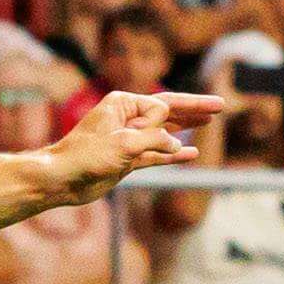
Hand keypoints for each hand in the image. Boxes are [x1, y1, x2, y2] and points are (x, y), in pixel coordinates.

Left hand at [9, 83, 231, 215]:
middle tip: (221, 105)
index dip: (176, 115)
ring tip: (209, 122)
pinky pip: (157, 154)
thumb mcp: (124, 143)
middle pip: (168, 112)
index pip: (161, 105)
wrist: (62, 179)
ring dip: (186, 128)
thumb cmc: (86, 155)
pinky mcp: (128, 159)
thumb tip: (178, 145)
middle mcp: (127, 118)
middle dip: (193, 109)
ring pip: (164, 132)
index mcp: (123, 104)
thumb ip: (155, 140)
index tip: (150, 138)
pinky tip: (192, 154)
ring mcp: (128, 139)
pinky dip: (174, 155)